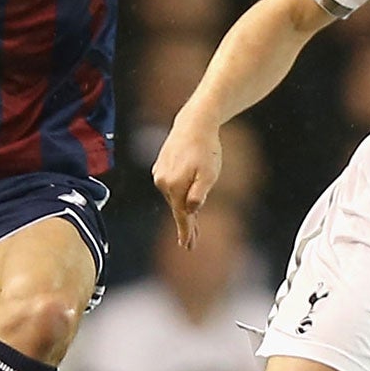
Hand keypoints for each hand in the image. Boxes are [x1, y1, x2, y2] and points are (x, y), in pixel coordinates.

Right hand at [152, 109, 221, 246]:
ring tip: (192, 227)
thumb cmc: (205, 149)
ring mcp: (160, 174)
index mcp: (174, 186)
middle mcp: (162, 182)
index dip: (185, 231)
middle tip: (191, 245)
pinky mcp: (161, 166)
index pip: (181, 215)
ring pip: (174, 198)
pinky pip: (171, 187)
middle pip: (177, 208)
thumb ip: (199, 194)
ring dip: (182, 210)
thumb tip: (190, 211)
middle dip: (185, 226)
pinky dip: (178, 196)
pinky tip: (184, 201)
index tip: (186, 246)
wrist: (194, 123)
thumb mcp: (209, 174)